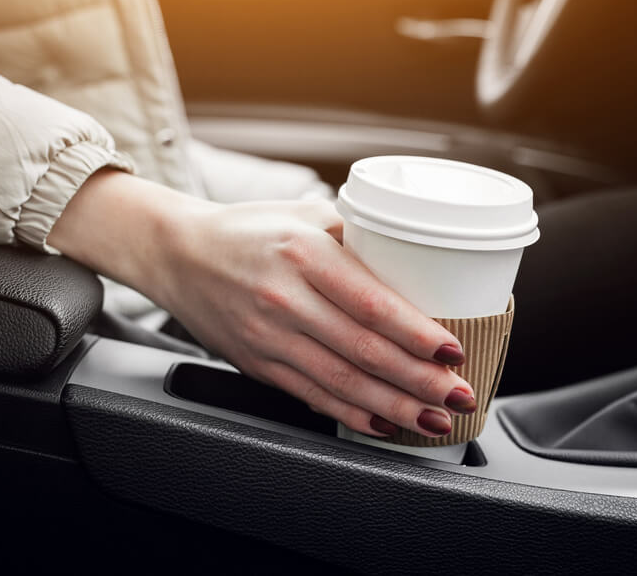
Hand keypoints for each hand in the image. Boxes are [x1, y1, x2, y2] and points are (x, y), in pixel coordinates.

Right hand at [50, 170, 476, 437]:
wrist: (178, 254)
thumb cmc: (247, 230)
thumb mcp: (303, 212)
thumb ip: (356, 234)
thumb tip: (417, 256)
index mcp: (303, 252)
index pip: (369, 302)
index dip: (415, 333)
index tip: (452, 350)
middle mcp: (284, 298)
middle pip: (363, 350)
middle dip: (418, 380)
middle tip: (458, 393)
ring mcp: (268, 337)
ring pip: (341, 382)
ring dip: (393, 406)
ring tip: (434, 419)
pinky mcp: (258, 364)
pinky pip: (310, 396)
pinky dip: (351, 414)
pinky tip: (383, 424)